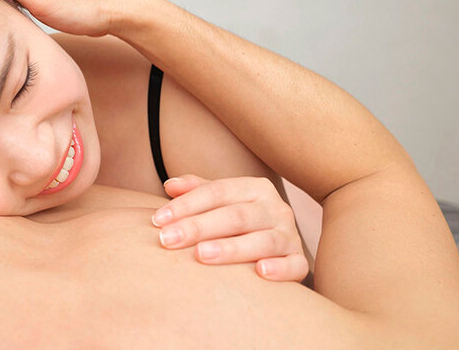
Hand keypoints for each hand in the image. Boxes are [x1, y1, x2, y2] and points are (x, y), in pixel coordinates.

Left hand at [151, 174, 307, 281]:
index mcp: (255, 189)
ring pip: (263, 240)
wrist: (281, 245)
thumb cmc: (240, 222)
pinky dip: (280, 269)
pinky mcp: (300, 262)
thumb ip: (197, 191)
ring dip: (231, 248)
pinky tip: (260, 272)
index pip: (217, 192)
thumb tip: (170, 185)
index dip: (186, 204)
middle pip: (235, 216)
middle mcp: (276, 208)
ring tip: (201, 255)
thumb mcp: (221, 201)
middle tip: (168, 239)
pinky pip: (294, 266)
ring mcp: (290, 235)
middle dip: (199, 227)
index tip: (158, 220)